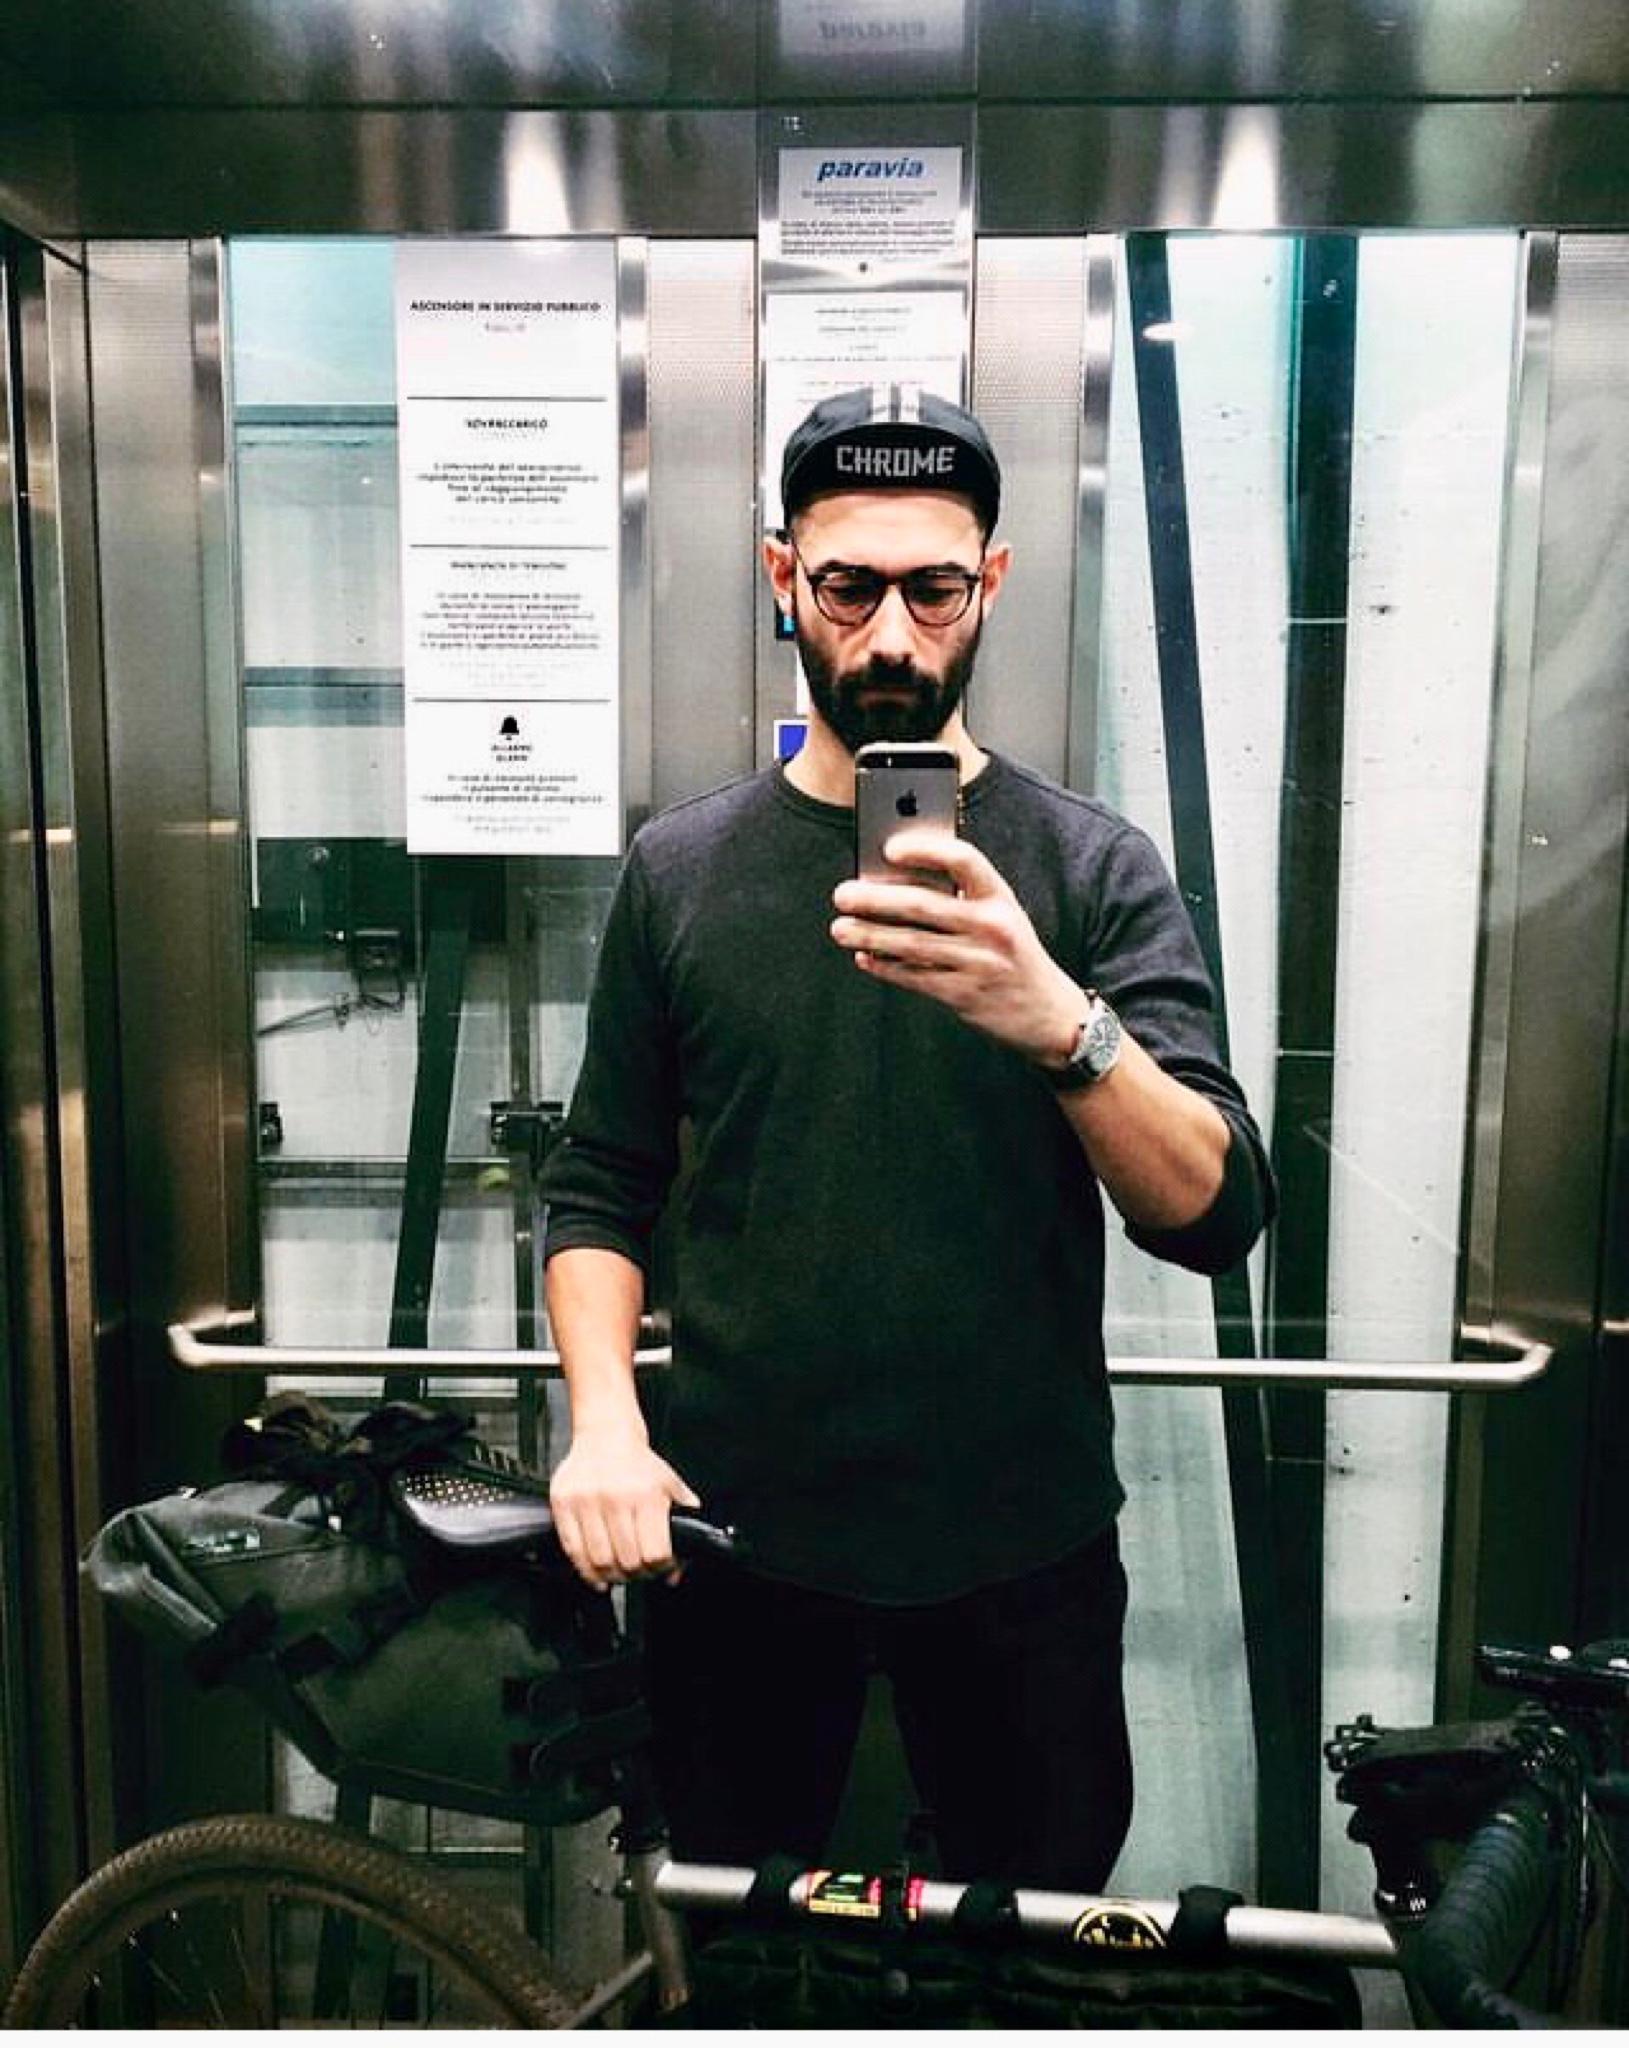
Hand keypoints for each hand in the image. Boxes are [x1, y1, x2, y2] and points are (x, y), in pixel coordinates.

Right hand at [549, 1424, 701, 1592]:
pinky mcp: (563, 1503)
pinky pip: (573, 1550)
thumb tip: (682, 1562)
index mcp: (646, 1495)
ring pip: (600, 1561)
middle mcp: (616, 1498)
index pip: (655, 1553)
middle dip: (637, 1574)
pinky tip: (596, 1574)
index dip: (660, 1568)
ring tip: (618, 1573)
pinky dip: (585, 1571)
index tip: (661, 1568)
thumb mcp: (670, 1485)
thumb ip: (682, 1521)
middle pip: (628, 1561)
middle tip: (639, 1572)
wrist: (606, 1435)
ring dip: (612, 1576)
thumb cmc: (638, 1463)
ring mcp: (586, 1501)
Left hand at [830, 830, 1081, 1065]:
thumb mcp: (1003, 918)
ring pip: (912, 943)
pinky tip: (865, 958)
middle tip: (843, 894)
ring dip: (870, 934)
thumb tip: (897, 883)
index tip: (889, 848)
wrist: (1050, 1015)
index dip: (925, 850)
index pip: (963, 860)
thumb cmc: (1015, 957)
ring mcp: (978, 962)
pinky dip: (885, 967)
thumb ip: (962, 899)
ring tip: (840, 927)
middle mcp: (992, 927)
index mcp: (1001, 899)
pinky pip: (915, 977)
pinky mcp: (965, 995)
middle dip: (876, 899)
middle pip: (924, 905)